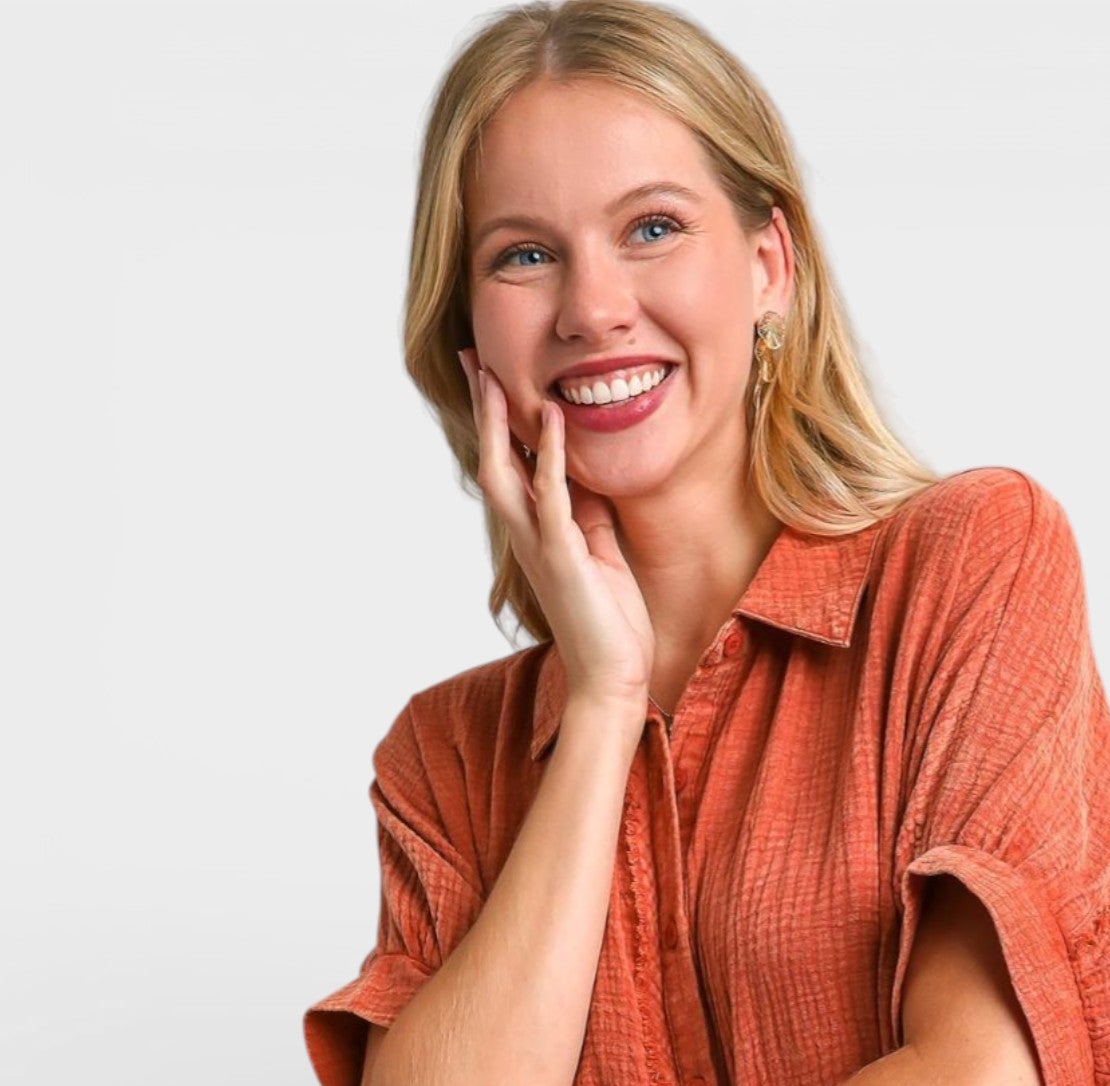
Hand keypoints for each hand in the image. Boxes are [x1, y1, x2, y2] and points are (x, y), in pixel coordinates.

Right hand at [459, 347, 654, 713]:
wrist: (612, 677)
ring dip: (500, 424)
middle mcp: (527, 537)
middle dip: (483, 411)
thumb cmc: (609, 624)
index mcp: (537, 535)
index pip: (511, 468)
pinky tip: (553, 419)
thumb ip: (588, 517)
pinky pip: (552, 497)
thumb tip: (585, 477)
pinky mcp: (564, 557)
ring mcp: (540, 547)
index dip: (500, 424)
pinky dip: (552, 456)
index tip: (492, 378)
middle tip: (472, 360)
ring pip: (505, 474)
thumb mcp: (602, 555)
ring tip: (494, 376)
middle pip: (492, 460)